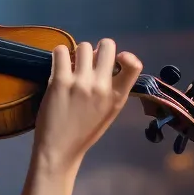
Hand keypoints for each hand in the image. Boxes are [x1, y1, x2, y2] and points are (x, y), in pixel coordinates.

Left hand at [33, 39, 142, 173]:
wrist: (59, 149)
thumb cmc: (83, 132)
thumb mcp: (109, 112)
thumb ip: (112, 88)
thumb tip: (105, 60)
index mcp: (118, 96)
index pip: (135, 65)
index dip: (125, 55)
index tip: (116, 60)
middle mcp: (102, 86)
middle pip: (107, 45)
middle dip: (97, 50)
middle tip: (87, 63)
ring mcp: (81, 82)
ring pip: (83, 46)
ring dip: (76, 53)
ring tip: (70, 66)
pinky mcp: (60, 81)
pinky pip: (61, 51)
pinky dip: (59, 54)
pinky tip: (58, 65)